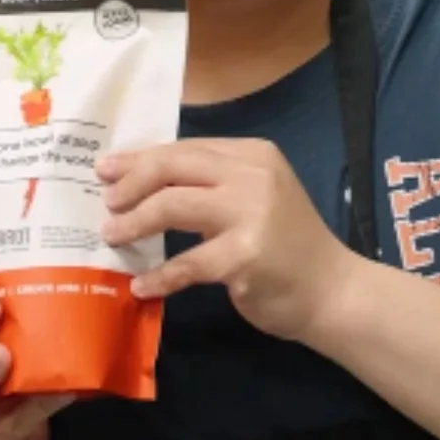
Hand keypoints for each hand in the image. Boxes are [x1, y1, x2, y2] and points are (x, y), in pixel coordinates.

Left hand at [98, 138, 367, 343]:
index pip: (184, 148)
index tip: (107, 171)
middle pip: (172, 168)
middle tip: (107, 202)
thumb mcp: (257, 197)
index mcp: (253, 155)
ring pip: (172, 207)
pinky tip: (142, 285)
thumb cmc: (289, 245)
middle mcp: (252, 176)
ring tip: (112, 236)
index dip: (140, 159)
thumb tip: (144, 182)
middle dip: (130, 183)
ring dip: (134, 223)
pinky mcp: (245, 257)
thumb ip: (213, 184)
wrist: (333, 291)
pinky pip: (185, 264)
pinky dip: (159, 276)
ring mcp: (251, 215)